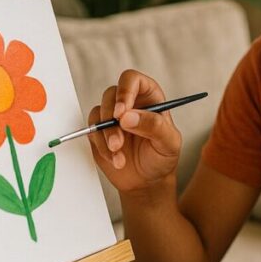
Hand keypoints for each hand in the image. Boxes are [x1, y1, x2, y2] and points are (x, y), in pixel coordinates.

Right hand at [87, 69, 180, 192]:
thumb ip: (154, 126)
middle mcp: (129, 103)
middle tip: (118, 141)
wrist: (147, 182)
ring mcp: (112, 117)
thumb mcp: (168, 143)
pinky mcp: (99, 132)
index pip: (133, 80)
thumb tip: (128, 116)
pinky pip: (92, 131)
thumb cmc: (161, 158)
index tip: (121, 112)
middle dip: (111, 118)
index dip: (125, 91)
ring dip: (106, 135)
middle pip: (111, 94)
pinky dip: (101, 146)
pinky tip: (115, 159)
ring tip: (119, 154)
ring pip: (98, 112)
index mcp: (150, 98)